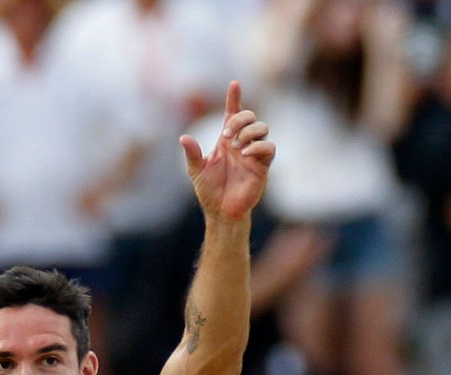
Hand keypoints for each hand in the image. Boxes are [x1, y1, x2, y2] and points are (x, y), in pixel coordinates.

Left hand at [179, 82, 274, 220]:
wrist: (220, 211)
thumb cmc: (209, 190)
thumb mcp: (196, 170)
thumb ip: (192, 154)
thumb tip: (183, 138)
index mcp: (226, 140)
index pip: (232, 113)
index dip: (234, 98)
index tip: (234, 84)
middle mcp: (241, 143)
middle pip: (250, 116)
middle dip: (240, 119)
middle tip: (226, 135)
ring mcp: (253, 153)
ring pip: (263, 128)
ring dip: (249, 132)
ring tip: (236, 146)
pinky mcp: (263, 166)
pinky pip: (269, 148)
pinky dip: (259, 147)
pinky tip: (245, 154)